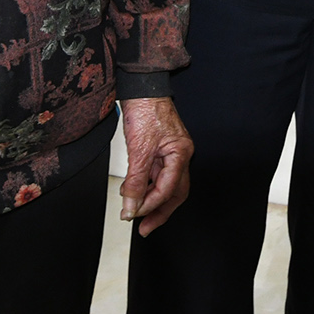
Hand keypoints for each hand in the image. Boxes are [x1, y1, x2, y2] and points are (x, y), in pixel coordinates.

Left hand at [119, 97, 193, 236]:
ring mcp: (170, 151)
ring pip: (163, 184)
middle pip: (174, 192)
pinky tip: (132, 192)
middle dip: (159, 211)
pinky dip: (144, 184)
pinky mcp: (159, 148)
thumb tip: (132, 206)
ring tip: (133, 210)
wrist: (140, 85)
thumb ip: (136, 180)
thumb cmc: (146, 107)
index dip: (151, 204)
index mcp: (181, 153)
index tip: (134, 214)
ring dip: (149, 199)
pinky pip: (154, 173)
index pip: (169, 188)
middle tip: (145, 227)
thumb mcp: (139, 148)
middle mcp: (179, 154)